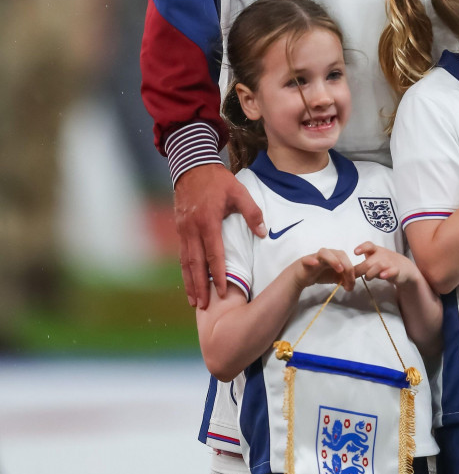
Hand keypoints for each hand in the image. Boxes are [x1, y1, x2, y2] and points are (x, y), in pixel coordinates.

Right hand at [174, 164, 264, 308]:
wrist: (192, 166)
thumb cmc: (218, 180)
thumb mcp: (239, 192)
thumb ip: (252, 213)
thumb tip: (263, 233)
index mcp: (208, 221)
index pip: (214, 253)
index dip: (218, 274)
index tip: (222, 291)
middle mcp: (193, 229)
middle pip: (196, 263)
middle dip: (200, 286)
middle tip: (203, 307)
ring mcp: (184, 230)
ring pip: (186, 262)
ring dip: (190, 283)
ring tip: (194, 302)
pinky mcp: (180, 229)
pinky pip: (182, 254)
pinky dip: (185, 271)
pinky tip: (189, 282)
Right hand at [297, 248, 355, 291]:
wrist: (302, 275)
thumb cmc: (320, 273)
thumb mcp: (336, 277)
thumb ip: (345, 280)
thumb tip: (352, 286)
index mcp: (335, 257)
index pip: (347, 259)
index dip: (352, 270)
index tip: (352, 283)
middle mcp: (327, 254)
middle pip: (339, 254)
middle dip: (347, 266)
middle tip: (349, 279)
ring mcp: (316, 257)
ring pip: (325, 253)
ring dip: (333, 260)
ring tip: (339, 270)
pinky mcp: (305, 262)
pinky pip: (307, 259)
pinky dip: (311, 260)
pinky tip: (316, 264)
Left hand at [353, 240, 415, 285]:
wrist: (404, 268)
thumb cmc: (385, 263)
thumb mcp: (374, 260)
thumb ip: (363, 264)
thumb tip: (349, 273)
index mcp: (376, 250)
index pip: (369, 245)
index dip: (362, 248)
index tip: (355, 252)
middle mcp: (382, 255)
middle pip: (369, 262)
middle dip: (360, 270)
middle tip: (353, 278)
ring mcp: (390, 262)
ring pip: (378, 266)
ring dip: (371, 273)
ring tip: (368, 278)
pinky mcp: (396, 271)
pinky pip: (392, 271)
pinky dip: (387, 273)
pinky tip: (382, 276)